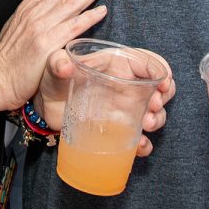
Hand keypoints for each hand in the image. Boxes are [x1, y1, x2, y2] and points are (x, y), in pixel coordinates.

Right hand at [0, 0, 111, 114]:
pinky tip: (103, 10)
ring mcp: (41, 28)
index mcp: (28, 6)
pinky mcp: (46, 46)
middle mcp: (35, 12)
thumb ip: (35, 13)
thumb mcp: (18, 25)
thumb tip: (50, 2)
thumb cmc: (7, 56)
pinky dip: (88, 18)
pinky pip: (72, 28)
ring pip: (71, 2)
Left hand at [36, 49, 175, 156]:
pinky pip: (139, 138)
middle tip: (153, 107)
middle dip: (164, 98)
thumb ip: (57, 62)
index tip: (163, 85)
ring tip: (147, 124)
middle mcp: (126, 86)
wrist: (45, 105)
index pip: (148, 62)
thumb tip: (64, 66)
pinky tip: (140, 147)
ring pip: (154, 113)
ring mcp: (124, 109)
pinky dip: (145, 144)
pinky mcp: (118, 129)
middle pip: (159, 88)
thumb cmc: (54, 79)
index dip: (161, 71)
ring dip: (158, 119)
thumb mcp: (54, 65)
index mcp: (117, 64)